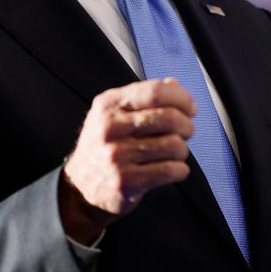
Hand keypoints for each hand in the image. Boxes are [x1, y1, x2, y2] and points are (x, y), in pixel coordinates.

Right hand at [58, 78, 195, 242]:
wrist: (80, 187)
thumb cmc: (106, 144)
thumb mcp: (116, 113)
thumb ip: (144, 96)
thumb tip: (174, 84)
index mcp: (109, 104)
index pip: (155, 92)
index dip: (181, 98)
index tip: (191, 107)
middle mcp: (109, 128)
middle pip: (169, 118)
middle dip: (187, 125)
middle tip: (187, 131)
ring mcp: (116, 156)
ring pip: (173, 145)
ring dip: (183, 149)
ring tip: (176, 152)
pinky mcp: (125, 182)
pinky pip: (169, 170)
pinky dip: (180, 169)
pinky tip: (175, 168)